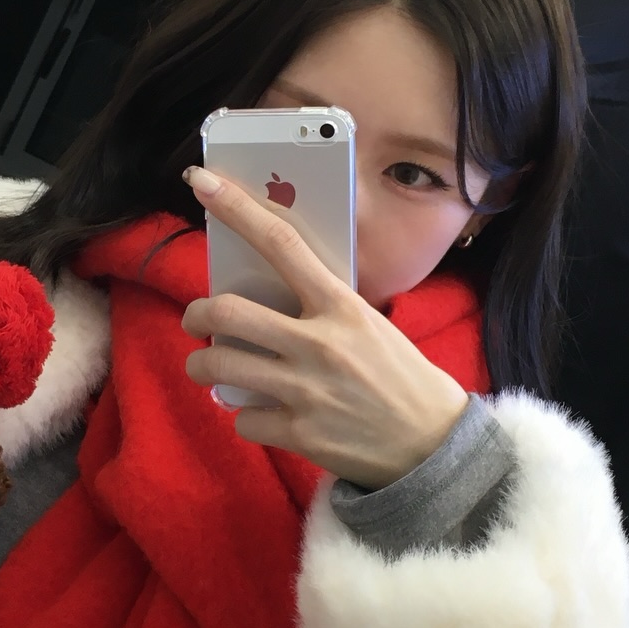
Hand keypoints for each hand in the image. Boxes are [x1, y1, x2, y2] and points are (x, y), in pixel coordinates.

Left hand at [181, 166, 469, 487]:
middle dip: (196, 314)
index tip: (201, 183)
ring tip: (208, 367)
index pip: (281, 245)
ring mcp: (306, 390)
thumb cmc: (398, 376)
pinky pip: (242, 418)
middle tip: (196, 318)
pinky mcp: (299, 433)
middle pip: (227, 312)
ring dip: (202, 366)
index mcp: (342, 306)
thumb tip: (264, 293)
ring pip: (219, 366)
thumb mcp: (369, 324)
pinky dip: (244, 415)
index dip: (236, 209)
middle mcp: (319, 343)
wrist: (432, 444)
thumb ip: (321, 307)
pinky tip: (261, 414)